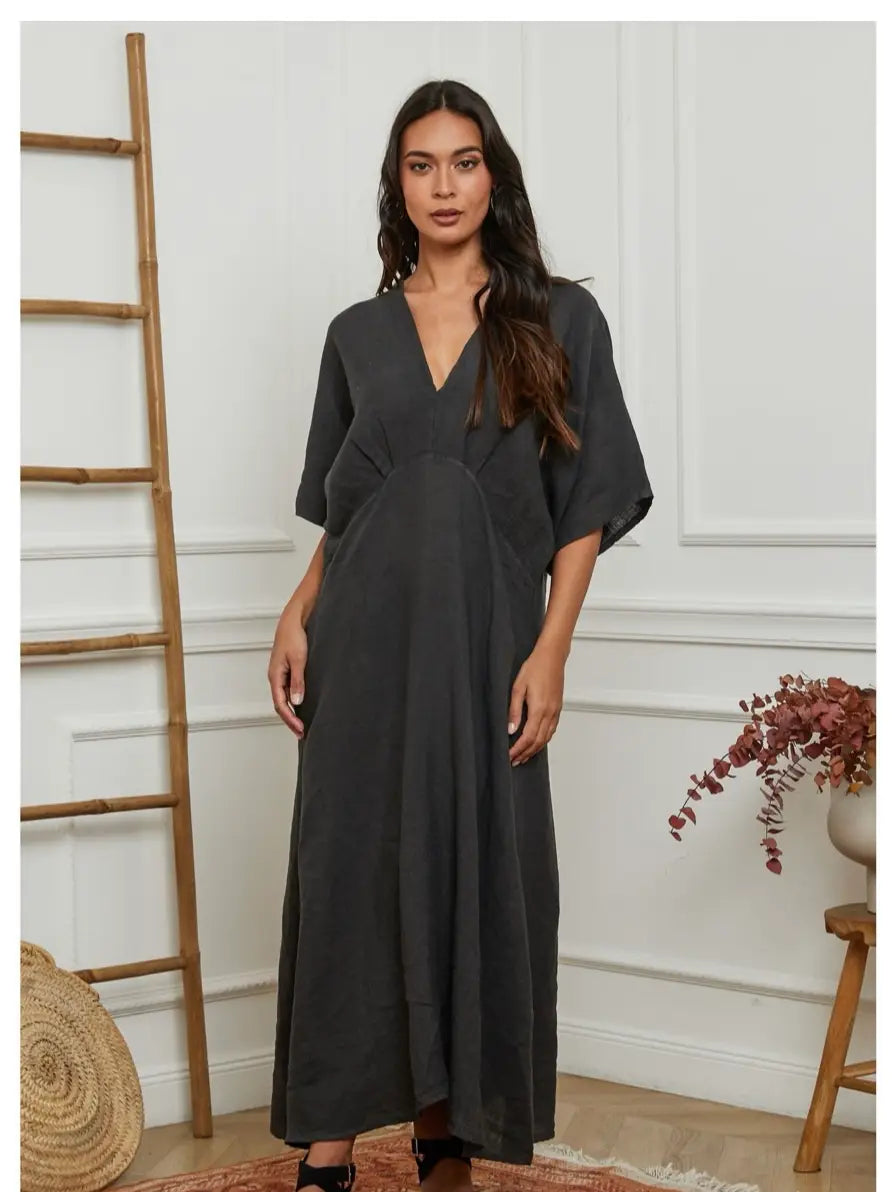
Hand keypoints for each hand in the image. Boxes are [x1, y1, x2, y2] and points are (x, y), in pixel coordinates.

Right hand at [268, 601, 308, 738]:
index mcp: (275, 676)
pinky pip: (288, 690)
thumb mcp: (299, 660)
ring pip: (284, 698)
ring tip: (303, 724)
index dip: (289, 719)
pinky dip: (295, 701)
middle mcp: (276, 677)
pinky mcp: (287, 670)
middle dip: (290, 720)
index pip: (280, 704)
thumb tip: (297, 702)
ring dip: (292, 712)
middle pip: (280, 704)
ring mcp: (281, 674)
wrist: (293, 620)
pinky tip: (303, 706)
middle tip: (302, 733)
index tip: (300, 730)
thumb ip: (298, 681)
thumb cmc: (294, 636)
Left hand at [507, 641, 564, 764]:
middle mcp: (550, 713)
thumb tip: (510, 729)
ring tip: (523, 756)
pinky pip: (552, 730)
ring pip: (546, 738)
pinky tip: (537, 742)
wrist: (552, 656)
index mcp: (539, 709)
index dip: (518, 750)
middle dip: (525, 753)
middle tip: (514, 760)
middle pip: (538, 742)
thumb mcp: (518, 687)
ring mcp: (556, 711)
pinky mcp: (558, 708)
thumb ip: (514, 710)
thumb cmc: (535, 667)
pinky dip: (543, 740)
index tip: (509, 756)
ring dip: (534, 749)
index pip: (528, 737)